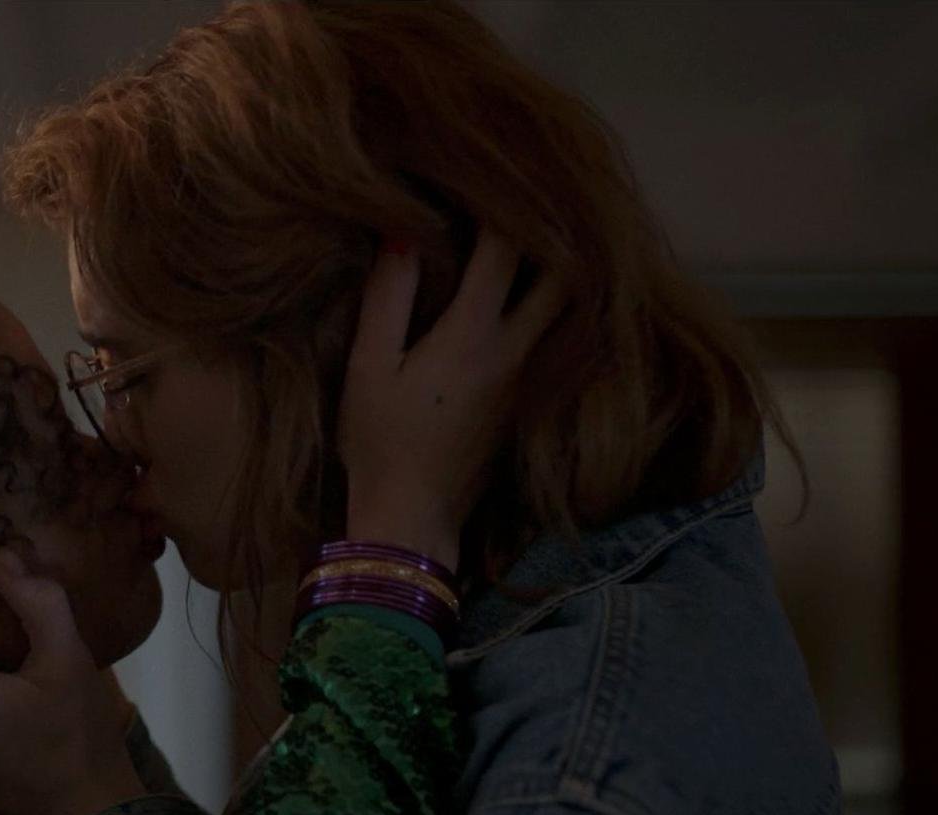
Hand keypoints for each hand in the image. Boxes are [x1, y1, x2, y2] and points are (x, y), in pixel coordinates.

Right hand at [338, 229, 564, 572]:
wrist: (413, 518)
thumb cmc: (379, 441)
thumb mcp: (368, 366)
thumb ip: (388, 297)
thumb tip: (400, 232)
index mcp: (473, 334)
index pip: (506, 248)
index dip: (501, 202)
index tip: (487, 173)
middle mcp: (516, 350)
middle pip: (562, 273)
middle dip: (555, 230)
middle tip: (539, 195)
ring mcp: (530, 378)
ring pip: (570, 307)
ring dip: (565, 268)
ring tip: (550, 234)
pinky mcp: (529, 402)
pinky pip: (558, 338)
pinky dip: (558, 306)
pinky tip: (543, 293)